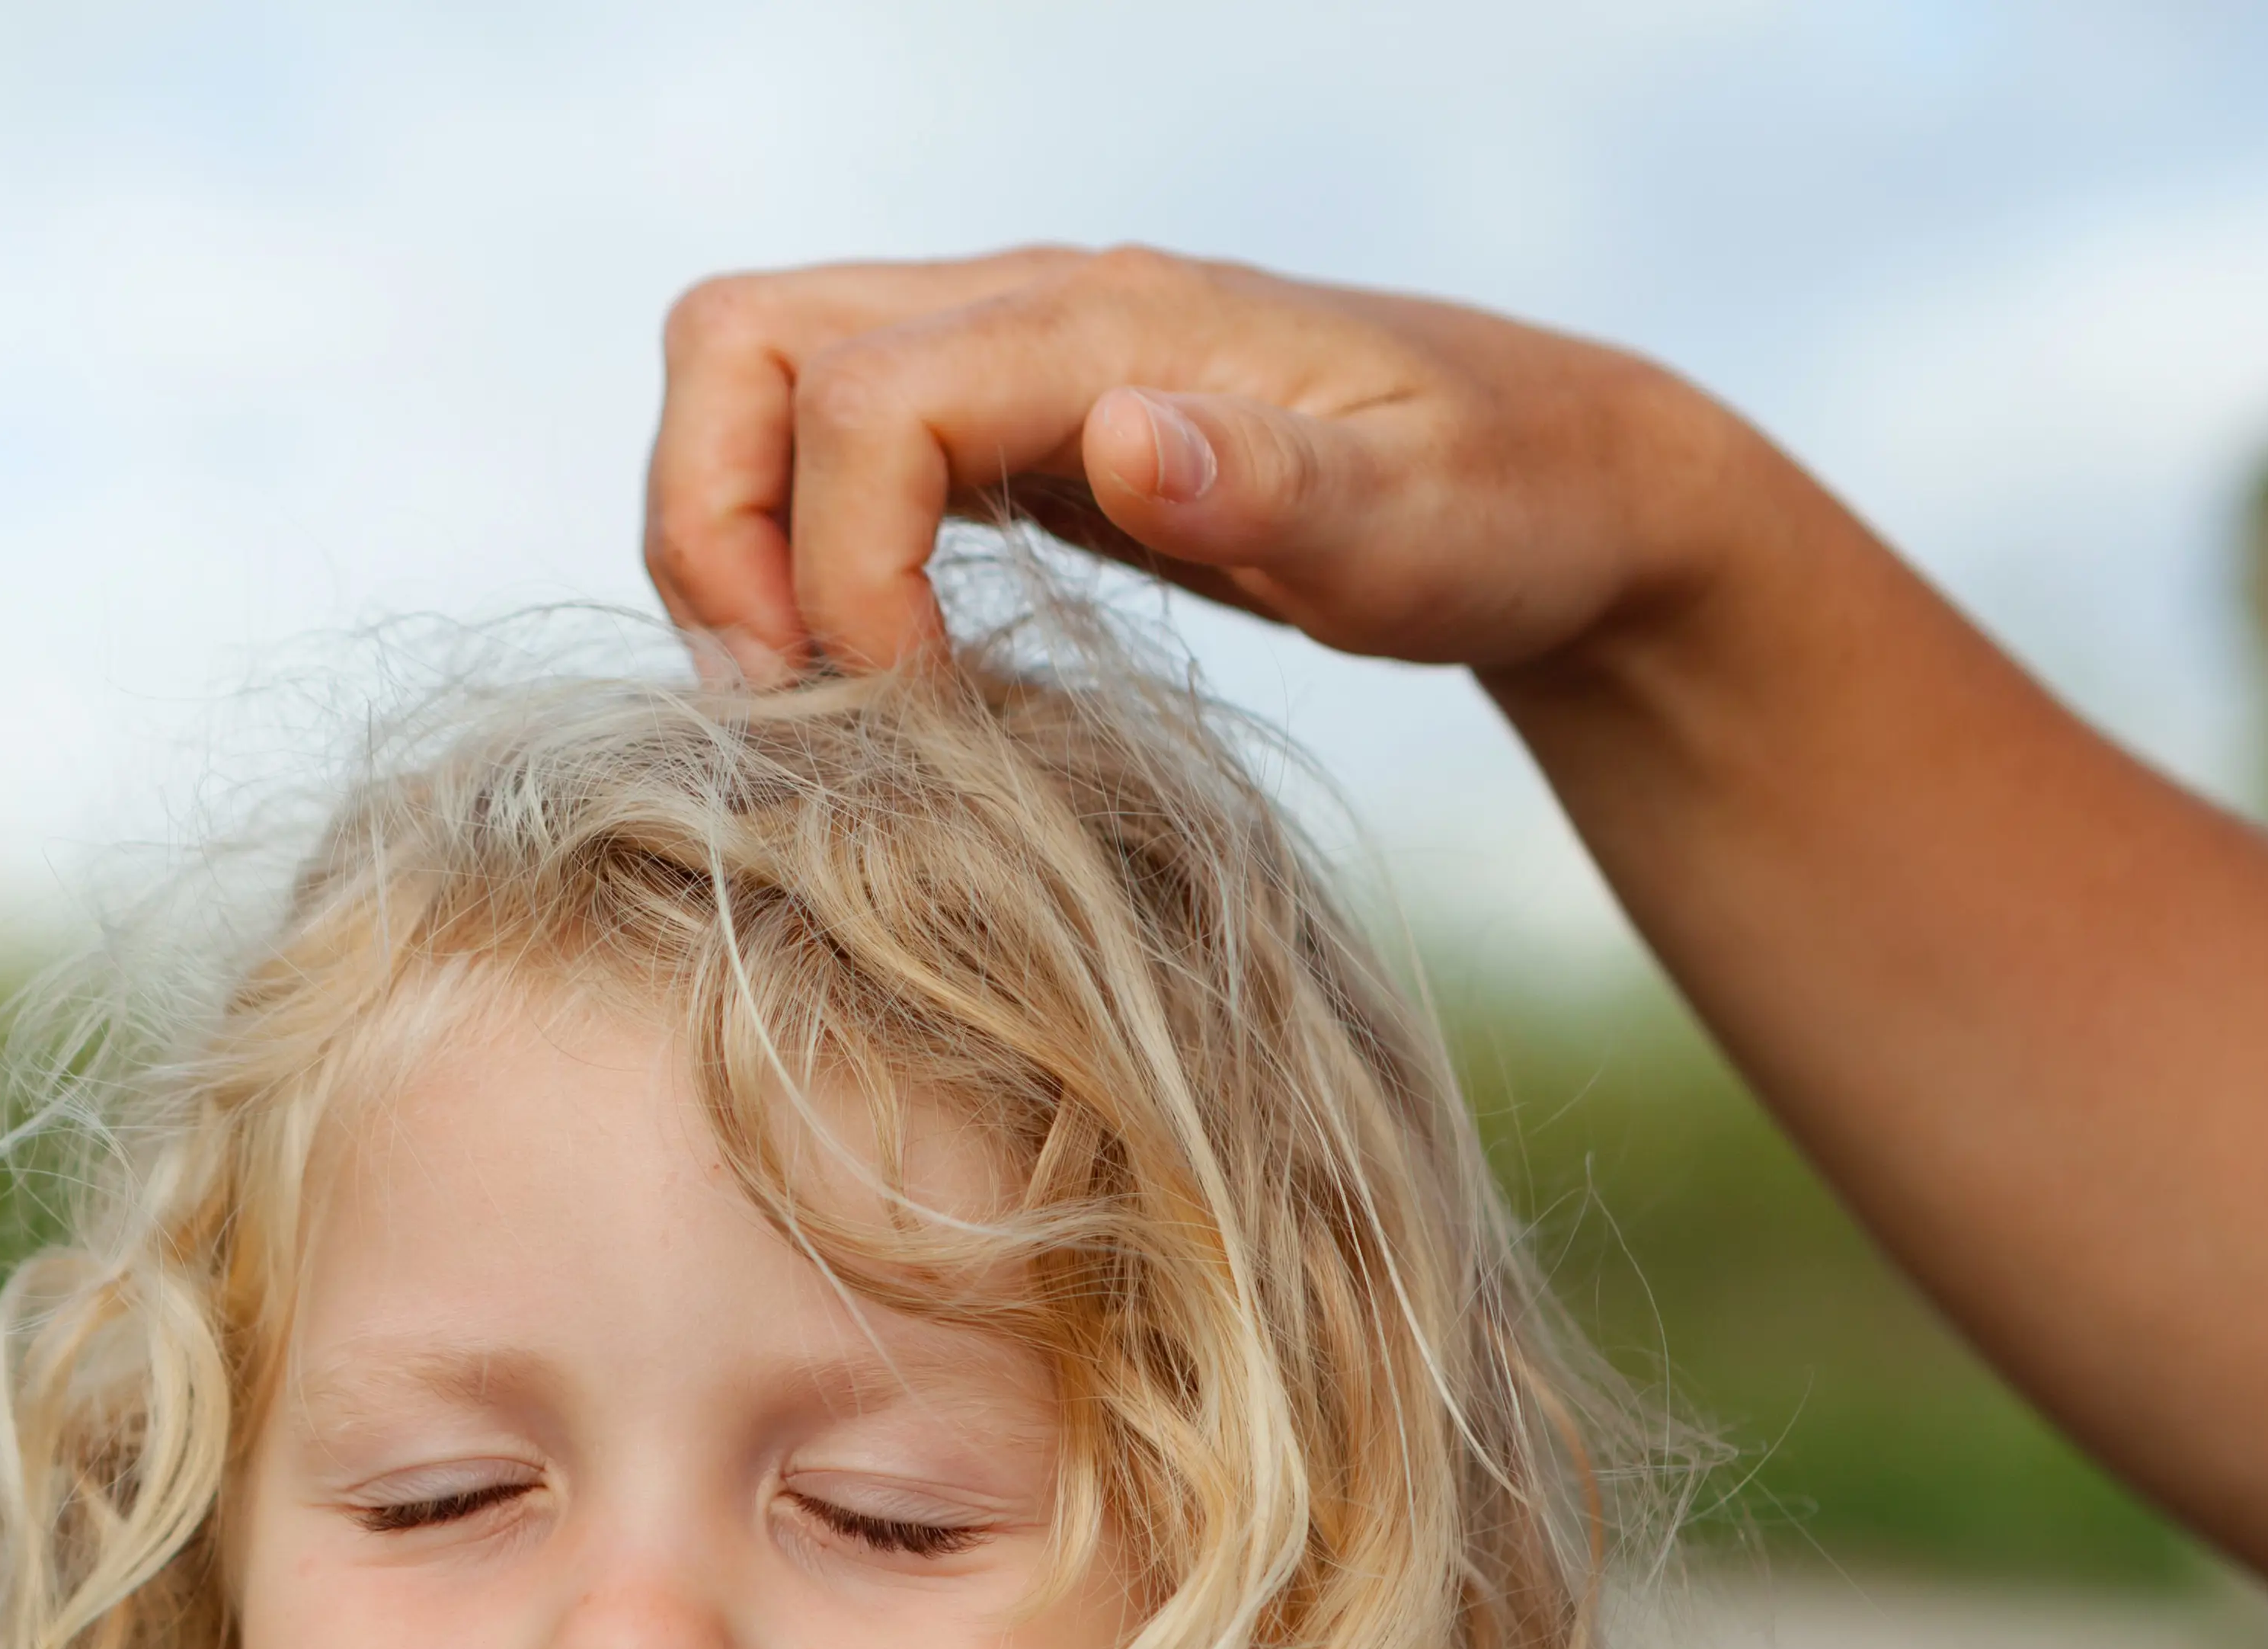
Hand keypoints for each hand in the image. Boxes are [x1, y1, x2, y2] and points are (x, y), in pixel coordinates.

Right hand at [643, 246, 1738, 682]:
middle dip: (713, 530)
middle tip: (790, 707)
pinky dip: (789, 556)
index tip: (919, 719)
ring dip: (727, 544)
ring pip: (747, 387)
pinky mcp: (997, 424)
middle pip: (737, 345)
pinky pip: (812, 449)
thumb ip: (1277, 483)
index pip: (863, 407)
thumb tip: (1124, 442)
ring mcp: (997, 361)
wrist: (1554, 475)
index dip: (842, 575)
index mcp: (1107, 326)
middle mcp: (1024, 310)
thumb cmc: (1502, 507)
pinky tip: (878, 677)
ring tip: (810, 704)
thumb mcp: (1420, 522)